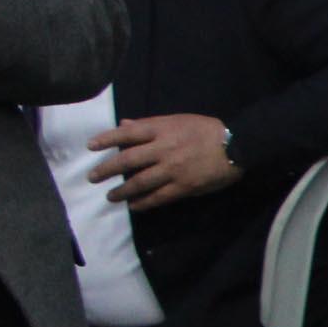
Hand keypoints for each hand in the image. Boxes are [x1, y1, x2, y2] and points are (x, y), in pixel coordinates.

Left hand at [88, 115, 236, 208]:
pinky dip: (144, 202)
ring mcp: (173, 169)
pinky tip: (134, 206)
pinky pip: (159, 197)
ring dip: (122, 190)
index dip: (106, 139)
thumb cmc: (207, 130)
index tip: (91, 146)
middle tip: (93, 177)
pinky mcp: (184, 186)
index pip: (127, 134)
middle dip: (107, 169)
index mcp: (162, 129)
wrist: (237, 146)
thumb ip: (149, 125)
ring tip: (111, 196)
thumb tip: (124, 125)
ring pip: (140, 182)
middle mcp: (163, 149)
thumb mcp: (177, 120)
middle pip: (128, 160)